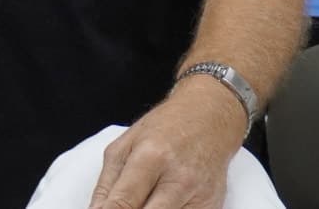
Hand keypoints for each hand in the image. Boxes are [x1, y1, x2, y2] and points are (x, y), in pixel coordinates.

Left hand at [89, 79, 245, 208]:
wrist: (209, 119)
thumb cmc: (164, 129)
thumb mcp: (123, 147)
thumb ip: (106, 185)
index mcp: (151, 158)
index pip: (123, 203)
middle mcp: (179, 180)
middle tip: (123, 206)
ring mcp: (199, 196)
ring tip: (143, 200)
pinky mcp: (212, 206)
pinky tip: (161, 202)